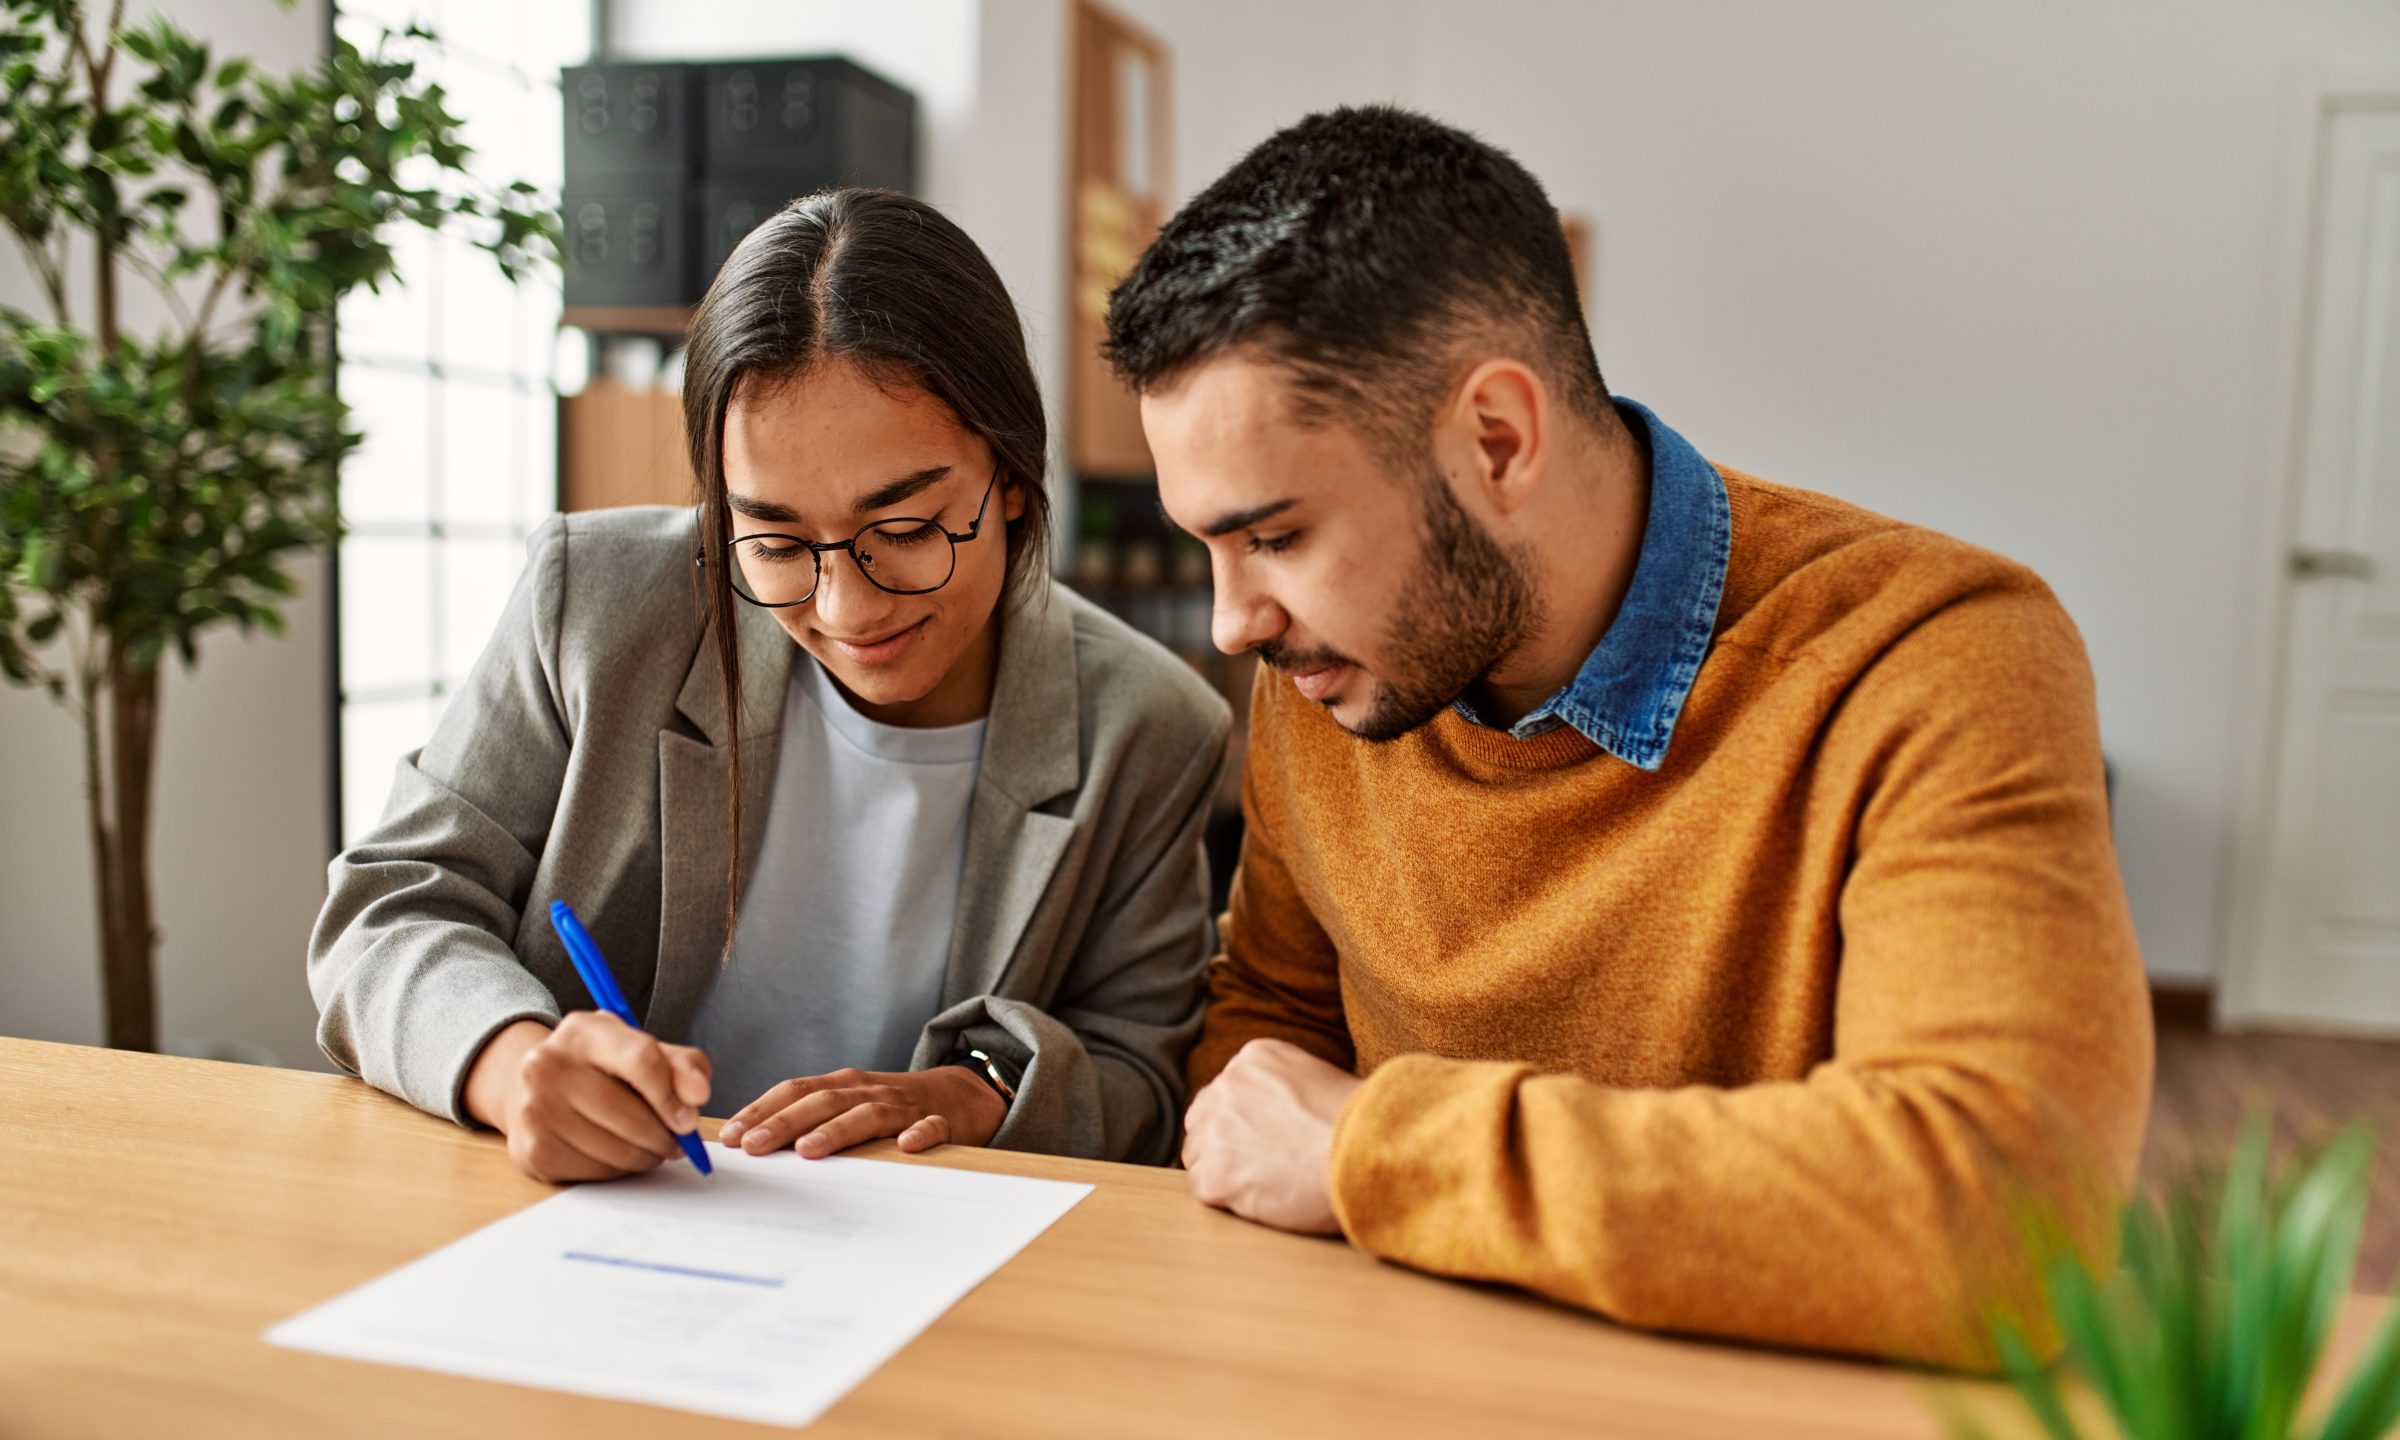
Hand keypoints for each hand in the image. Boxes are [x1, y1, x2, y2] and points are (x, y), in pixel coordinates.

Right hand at [463, 1014, 711, 1183]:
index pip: (641, 1060)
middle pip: (631, 1115)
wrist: (533, 1090)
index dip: (672, 1095)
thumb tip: (697, 1095)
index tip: (689, 1120)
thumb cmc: (601, 1070)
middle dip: (665, 1136)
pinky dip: (619, 1169)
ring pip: (617, 1150)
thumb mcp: (643, 1051)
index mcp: (584, 1031)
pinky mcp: (532, 1150)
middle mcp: (548, 1065)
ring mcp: (535, 1109)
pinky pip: (597, 1172)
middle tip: (677, 1142)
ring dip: (646, 1156)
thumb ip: (682, 1066)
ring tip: (649, 1146)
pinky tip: (616, 1152)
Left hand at [716, 1065, 1006, 1158]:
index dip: (762, 1110)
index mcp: (843, 1085)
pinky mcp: (941, 1122)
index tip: (730, 1135)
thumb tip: (750, 1145)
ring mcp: (905, 1106)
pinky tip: (908, 1146)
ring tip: (808, 1150)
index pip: (795, 1091)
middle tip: (752, 1146)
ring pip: (868, 1114)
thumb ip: (810, 1118)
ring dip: (836, 1130)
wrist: (962, 1093)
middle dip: (784, 1122)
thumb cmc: (891, 1106)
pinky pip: (933, 1127)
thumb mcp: (849, 1103)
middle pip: (823, 1102)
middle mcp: (869, 1090)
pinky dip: (921, 1133)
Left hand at [1182, 1038, 1360, 1234]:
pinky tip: (1262, 1198)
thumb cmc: (1360, 1125)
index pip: (1225, 1091)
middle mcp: (1228, 1085)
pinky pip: (1202, 1188)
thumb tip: (1272, 1116)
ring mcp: (1218, 1129)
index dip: (1243, 1121)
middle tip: (1258, 1165)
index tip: (1266, 1139)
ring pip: (1197, 1154)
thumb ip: (1283, 1089)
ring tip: (1266, 1184)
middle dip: (1223, 1142)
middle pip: (1202, 1119)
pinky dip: (1227, 1198)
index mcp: (1254, 1058)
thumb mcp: (1320, 1079)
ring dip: (1223, 1172)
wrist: (1368, 1154)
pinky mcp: (1216, 1172)